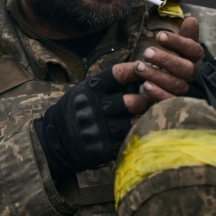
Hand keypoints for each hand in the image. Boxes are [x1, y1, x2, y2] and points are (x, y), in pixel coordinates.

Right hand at [34, 65, 150, 177]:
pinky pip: (129, 139)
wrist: (55, 140)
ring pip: (133, 122)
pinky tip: (148, 128)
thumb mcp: (84, 91)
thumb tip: (140, 71)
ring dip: (148, 118)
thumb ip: (108, 84)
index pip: (118, 74)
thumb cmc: (76, 110)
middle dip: (149, 98)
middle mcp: (94, 108)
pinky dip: (141, 133)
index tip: (148, 67)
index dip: (136, 69)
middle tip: (160, 96)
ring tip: (158, 113)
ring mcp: (99, 129)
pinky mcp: (104, 147)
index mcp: (89, 90)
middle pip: (130, 101)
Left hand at [135, 17, 215, 105]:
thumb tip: (191, 19)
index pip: (194, 50)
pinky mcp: (182, 108)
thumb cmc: (188, 72)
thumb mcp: (188, 55)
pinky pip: (171, 101)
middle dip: (165, 60)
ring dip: (157, 75)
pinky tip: (146, 86)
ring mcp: (193, 95)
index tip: (160, 35)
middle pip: (186, 68)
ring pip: (177, 85)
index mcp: (203, 63)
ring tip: (140, 67)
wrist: (196, 102)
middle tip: (146, 52)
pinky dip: (159, 94)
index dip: (178, 42)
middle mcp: (200, 79)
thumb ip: (188, 38)